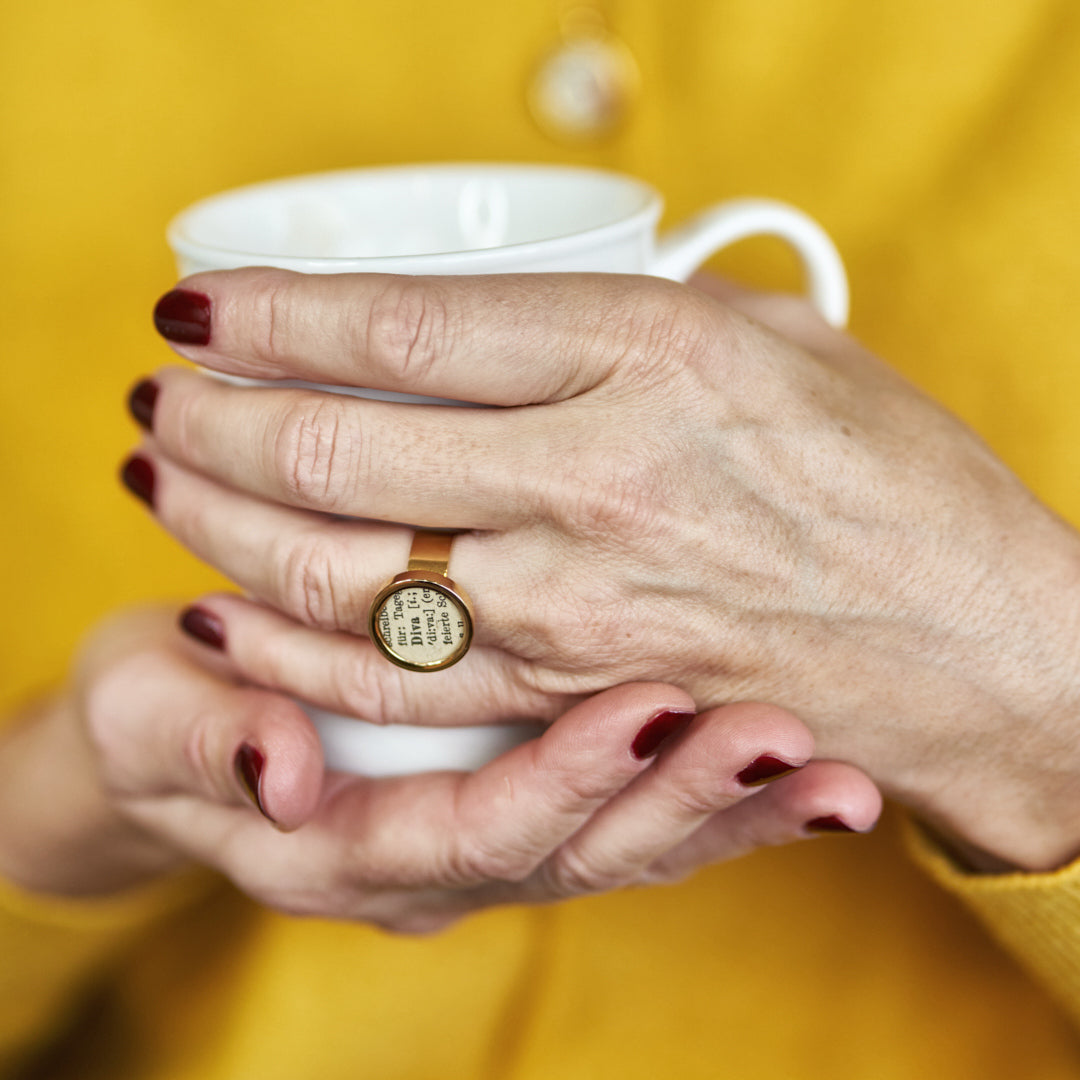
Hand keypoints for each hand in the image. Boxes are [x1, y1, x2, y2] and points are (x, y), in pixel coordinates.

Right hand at [0, 608, 878, 921]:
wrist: (175, 729)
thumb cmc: (158, 715)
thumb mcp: (149, 721)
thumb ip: (201, 747)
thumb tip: (275, 767)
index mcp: (351, 853)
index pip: (473, 833)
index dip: (560, 779)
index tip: (649, 707)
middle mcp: (442, 863)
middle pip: (581, 850)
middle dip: (683, 796)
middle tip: (783, 736)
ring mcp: (495, 836)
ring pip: (630, 840)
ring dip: (730, 803)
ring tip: (826, 757)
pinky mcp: (529, 796)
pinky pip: (637, 810)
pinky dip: (720, 793)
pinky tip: (800, 755)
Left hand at [129, 269, 1079, 870]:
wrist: (973, 644)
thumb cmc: (893, 478)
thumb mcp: (772, 337)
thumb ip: (623, 317)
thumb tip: (485, 313)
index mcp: (648, 357)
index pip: (398, 327)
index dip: (271, 312)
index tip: (202, 303)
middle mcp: (594, 483)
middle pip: (333, 448)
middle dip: (214, 414)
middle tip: (163, 391)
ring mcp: (572, 607)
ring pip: (333, 571)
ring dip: (219, 520)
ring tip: (164, 478)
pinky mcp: (566, 693)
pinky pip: (385, 677)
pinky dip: (284, 639)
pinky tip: (223, 598)